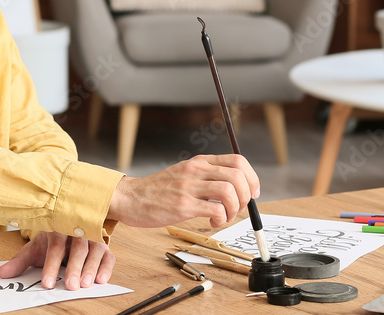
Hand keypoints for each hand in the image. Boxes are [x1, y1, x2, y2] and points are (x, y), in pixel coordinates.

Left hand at [0, 231, 115, 290]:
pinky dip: (106, 267)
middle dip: (74, 268)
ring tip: (85, 284)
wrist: (69, 224)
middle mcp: (77, 231)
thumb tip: (2, 274)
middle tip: (71, 286)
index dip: (51, 265)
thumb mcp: (35, 249)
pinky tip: (101, 279)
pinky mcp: (104, 245)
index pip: (55, 247)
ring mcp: (92, 237)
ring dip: (91, 267)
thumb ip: (19, 262)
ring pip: (95, 250)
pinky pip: (108, 255)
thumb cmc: (51, 241)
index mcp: (58, 229)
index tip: (47, 283)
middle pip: (78, 248)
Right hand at [107, 154, 259, 227]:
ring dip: (235, 208)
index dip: (252, 178)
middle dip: (247, 196)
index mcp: (199, 162)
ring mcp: (189, 186)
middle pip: (238, 175)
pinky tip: (212, 222)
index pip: (238, 161)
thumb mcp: (185, 174)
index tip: (252, 193)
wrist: (131, 198)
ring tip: (225, 216)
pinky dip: (221, 219)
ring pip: (229, 190)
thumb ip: (207, 177)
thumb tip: (237, 189)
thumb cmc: (159, 190)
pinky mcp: (182, 205)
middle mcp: (196, 170)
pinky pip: (215, 209)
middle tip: (239, 208)